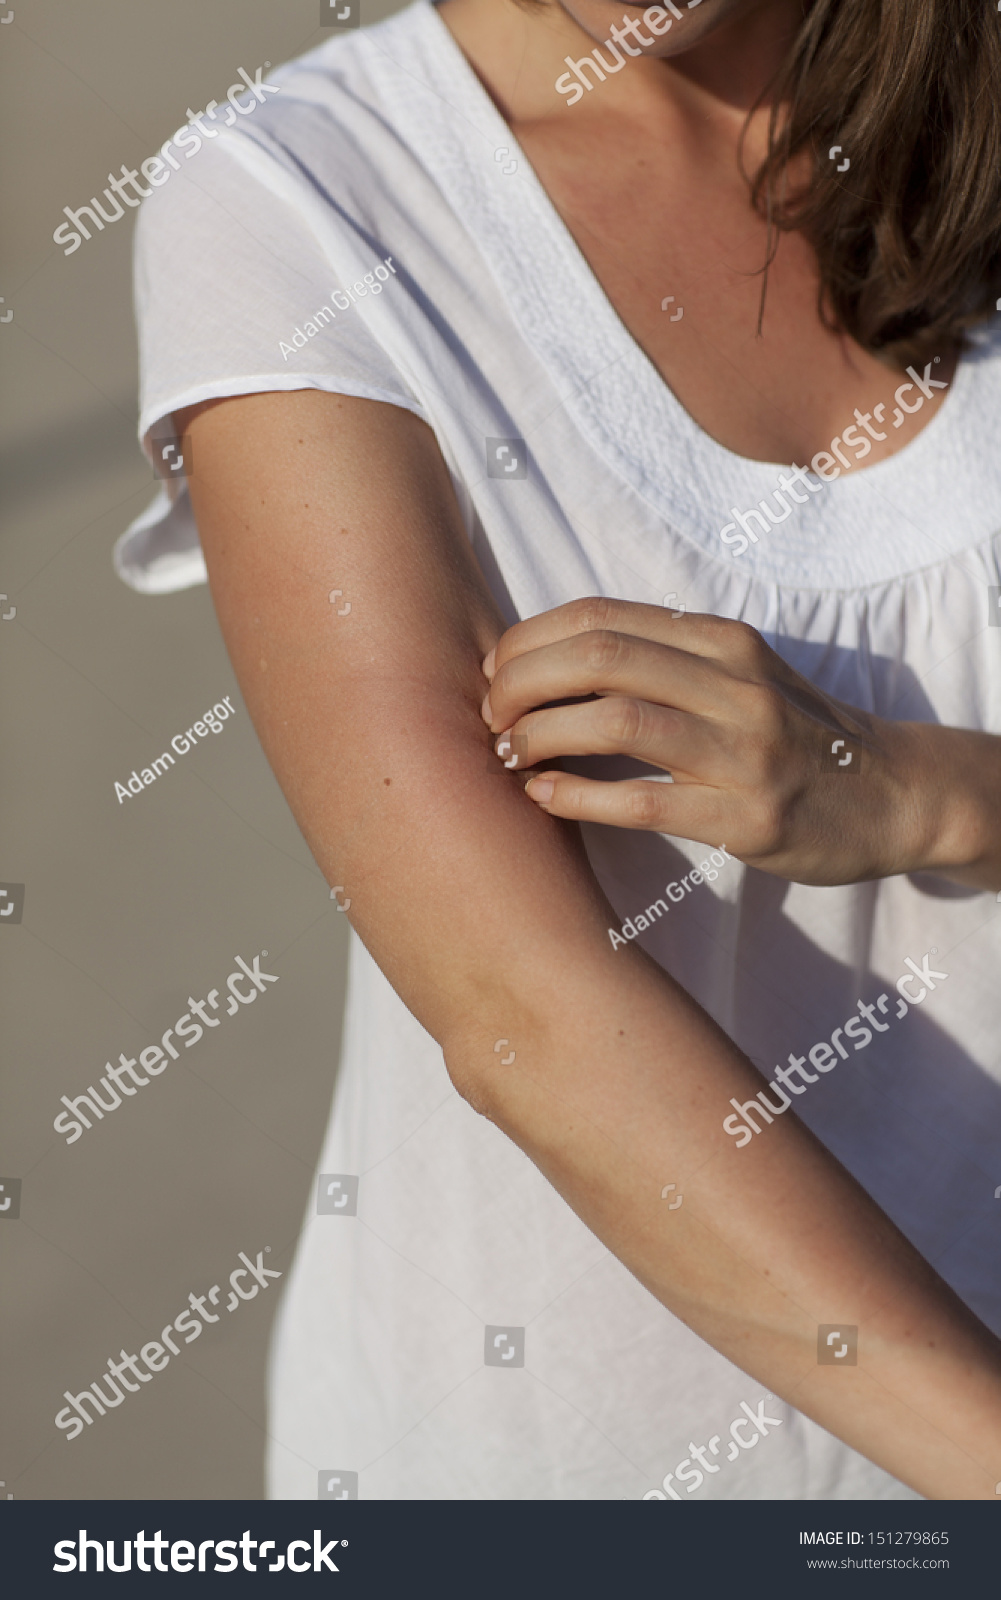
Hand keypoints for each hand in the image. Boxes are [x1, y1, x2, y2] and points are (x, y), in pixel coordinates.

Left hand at [480, 597, 941, 886]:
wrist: (891, 794)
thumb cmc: (792, 735)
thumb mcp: (736, 675)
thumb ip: (661, 661)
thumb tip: (549, 661)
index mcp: (721, 641)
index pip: (601, 618)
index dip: (529, 642)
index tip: (495, 673)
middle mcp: (733, 684)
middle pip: (599, 658)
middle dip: (522, 683)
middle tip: (490, 716)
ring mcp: (745, 751)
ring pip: (616, 721)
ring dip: (541, 735)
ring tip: (507, 754)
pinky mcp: (747, 817)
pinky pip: (643, 800)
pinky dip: (578, 796)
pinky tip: (543, 796)